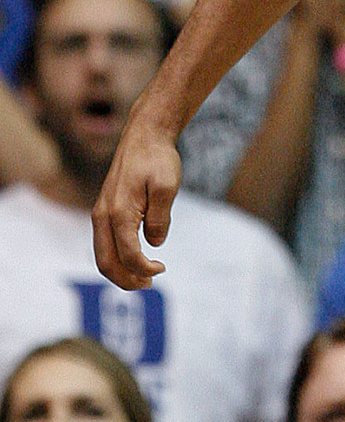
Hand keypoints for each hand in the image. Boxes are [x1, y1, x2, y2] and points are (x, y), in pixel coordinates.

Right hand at [91, 111, 181, 289]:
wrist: (144, 136)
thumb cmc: (158, 159)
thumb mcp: (166, 186)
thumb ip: (159, 217)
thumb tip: (154, 243)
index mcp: (118, 212)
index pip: (128, 254)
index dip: (144, 268)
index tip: (162, 269)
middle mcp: (103, 215)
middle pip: (106, 262)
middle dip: (126, 280)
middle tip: (149, 285)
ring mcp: (101, 213)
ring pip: (102, 255)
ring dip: (120, 272)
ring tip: (143, 279)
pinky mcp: (104, 210)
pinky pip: (105, 243)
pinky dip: (116, 258)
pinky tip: (134, 260)